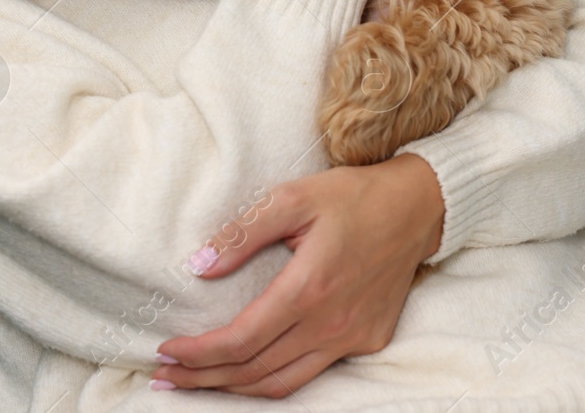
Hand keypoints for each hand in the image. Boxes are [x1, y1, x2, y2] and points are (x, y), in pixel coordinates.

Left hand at [152, 154, 444, 397]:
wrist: (417, 207)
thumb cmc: (352, 196)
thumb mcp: (293, 197)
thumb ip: (243, 232)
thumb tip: (199, 265)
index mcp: (308, 288)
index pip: (240, 341)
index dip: (198, 354)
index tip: (166, 350)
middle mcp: (331, 324)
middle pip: (254, 371)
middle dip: (203, 379)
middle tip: (166, 375)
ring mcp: (352, 338)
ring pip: (282, 384)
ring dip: (234, 389)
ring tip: (197, 382)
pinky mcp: (367, 341)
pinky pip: (311, 374)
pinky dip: (273, 380)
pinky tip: (248, 370)